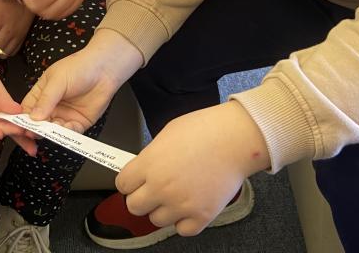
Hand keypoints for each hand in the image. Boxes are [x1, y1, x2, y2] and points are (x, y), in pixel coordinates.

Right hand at [23, 30, 142, 130]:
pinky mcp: (78, 123)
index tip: (19, 129)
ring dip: (51, 134)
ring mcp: (63, 116)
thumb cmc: (78, 68)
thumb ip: (46, 99)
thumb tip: (32, 118)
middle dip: (34, 131)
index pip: (24, 112)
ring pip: (52, 132)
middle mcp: (50, 108)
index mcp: (40, 95)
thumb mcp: (57, 80)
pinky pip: (69, 133)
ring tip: (52, 130)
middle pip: (36, 125)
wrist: (104, 69)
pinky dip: (67, 133)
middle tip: (34, 135)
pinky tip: (68, 127)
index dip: (20, 121)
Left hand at [116, 102, 270, 235]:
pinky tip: (190, 204)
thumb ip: (151, 156)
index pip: (123, 184)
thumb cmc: (206, 129)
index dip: (130, 181)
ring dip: (164, 209)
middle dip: (142, 197)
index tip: (136, 180)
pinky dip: (185, 220)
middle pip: (134, 206)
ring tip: (178, 192)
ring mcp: (181, 204)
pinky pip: (182, 229)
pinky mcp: (201, 216)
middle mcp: (161, 188)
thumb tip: (143, 169)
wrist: (236, 139)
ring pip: (157, 220)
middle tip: (155, 188)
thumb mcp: (167, 134)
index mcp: (149, 164)